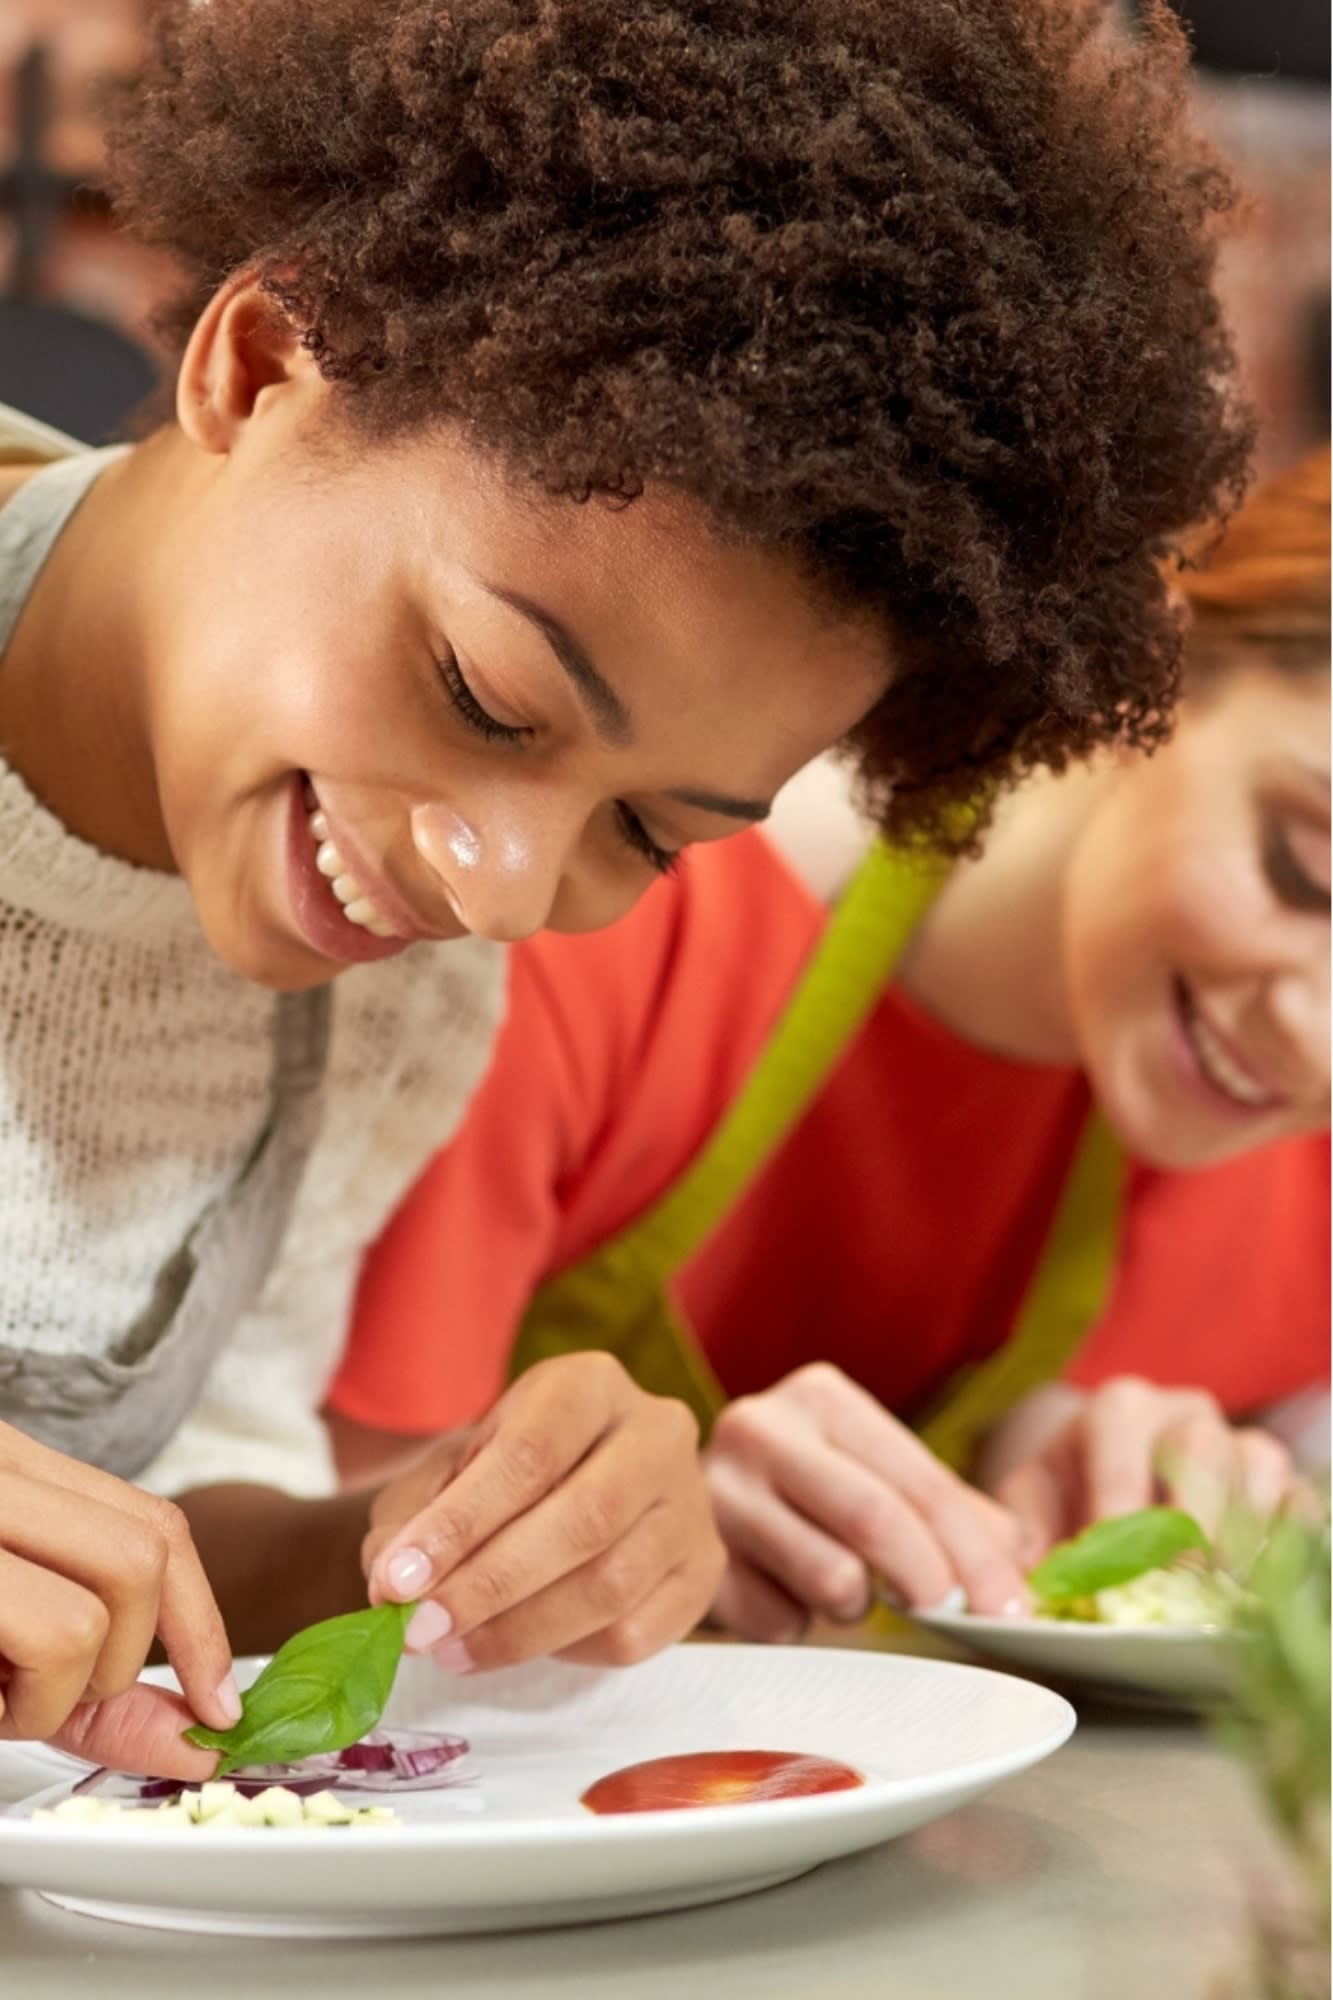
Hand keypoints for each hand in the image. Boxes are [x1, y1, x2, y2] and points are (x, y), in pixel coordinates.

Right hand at [0, 1422, 239, 1775]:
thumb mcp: (12, 1654)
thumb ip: (98, 1697)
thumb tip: (198, 1744)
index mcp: (18, 1471)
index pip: (157, 1525)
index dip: (201, 1621)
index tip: (216, 1700)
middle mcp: (2, 1472)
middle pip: (148, 1554)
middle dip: (124, 1661)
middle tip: (46, 1698)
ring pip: (109, 1601)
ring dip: (63, 1694)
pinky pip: (58, 1635)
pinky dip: (27, 1704)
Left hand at [362, 1353, 724, 1671]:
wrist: (565, 1488)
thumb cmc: (498, 1478)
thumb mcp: (444, 1475)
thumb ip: (410, 1522)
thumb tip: (391, 1586)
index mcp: (590, 1384)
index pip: (530, 1455)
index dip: (460, 1524)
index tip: (397, 1582)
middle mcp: (658, 1432)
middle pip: (583, 1519)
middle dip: (489, 1586)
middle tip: (418, 1631)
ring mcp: (692, 1504)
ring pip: (612, 1583)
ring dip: (519, 1632)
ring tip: (450, 1648)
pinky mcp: (704, 1570)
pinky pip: (636, 1632)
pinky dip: (566, 1651)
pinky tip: (517, 1644)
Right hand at [704, 1363, 1033, 1640]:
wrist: (667, 1499)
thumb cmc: (802, 1492)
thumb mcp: (874, 1473)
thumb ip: (951, 1510)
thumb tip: (1025, 1556)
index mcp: (820, 1397)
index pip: (919, 1479)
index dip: (977, 1552)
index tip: (1013, 1608)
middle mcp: (761, 1427)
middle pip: (874, 1518)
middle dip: (931, 1580)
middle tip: (952, 1615)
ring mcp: (715, 1491)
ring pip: (829, 1577)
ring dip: (855, 1604)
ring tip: (837, 1583)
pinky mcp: (688, 1557)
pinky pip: (777, 1620)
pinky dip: (795, 1622)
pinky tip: (777, 1590)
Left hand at [980, 1377, 1309, 1557]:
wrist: (1108, 1482)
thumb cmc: (1068, 1497)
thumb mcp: (1029, 1507)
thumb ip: (1014, 1541)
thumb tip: (1014, 1595)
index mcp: (1119, 1408)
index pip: (1121, 1438)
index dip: (1118, 1499)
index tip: (1113, 1558)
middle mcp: (1185, 1415)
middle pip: (1202, 1448)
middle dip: (1191, 1516)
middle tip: (1179, 1580)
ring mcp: (1239, 1446)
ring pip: (1260, 1469)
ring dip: (1244, 1532)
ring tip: (1222, 1590)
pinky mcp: (1281, 1485)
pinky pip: (1299, 1504)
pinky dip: (1284, 1546)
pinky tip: (1259, 1590)